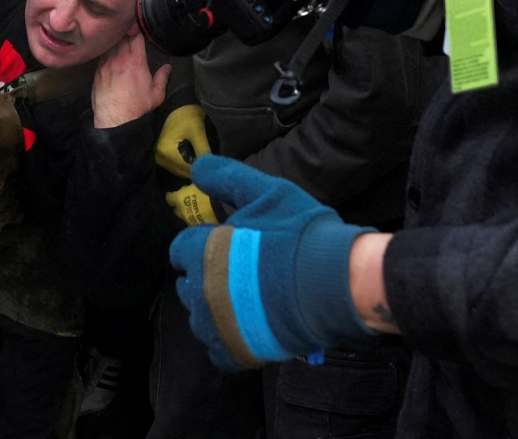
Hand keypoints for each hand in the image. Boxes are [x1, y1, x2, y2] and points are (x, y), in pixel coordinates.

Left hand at [91, 32, 170, 128]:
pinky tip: (107, 51)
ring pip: (110, 44)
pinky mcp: (97, 71)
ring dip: (114, 39)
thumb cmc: (137, 108)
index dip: (136, 28)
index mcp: (136, 61)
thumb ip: (163, 77)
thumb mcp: (156, 94)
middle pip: (121, 36)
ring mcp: (106, 64)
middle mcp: (120, 59)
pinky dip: (105, 50)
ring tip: (116, 36)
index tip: (137, 25)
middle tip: (127, 27)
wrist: (116, 119)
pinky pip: (101, 55)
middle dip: (124, 31)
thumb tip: (168, 67)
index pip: (135, 36)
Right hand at [154, 102, 210, 177]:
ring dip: (193, 168)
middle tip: (211, 164)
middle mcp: (159, 158)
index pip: (188, 170)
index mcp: (166, 152)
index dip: (203, 170)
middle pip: (184, 173)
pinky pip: (177, 166)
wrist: (176, 104)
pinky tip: (195, 158)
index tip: (215, 167)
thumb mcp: (198, 132)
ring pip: (181, 171)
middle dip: (198, 170)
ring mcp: (159, 158)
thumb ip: (204, 152)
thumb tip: (213, 170)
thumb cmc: (188, 115)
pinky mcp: (161, 156)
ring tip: (204, 160)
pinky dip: (187, 164)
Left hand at [165, 183, 219, 225]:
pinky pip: (196, 224)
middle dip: (180, 206)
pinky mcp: (200, 228)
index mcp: (180, 199)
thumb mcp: (198, 184)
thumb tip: (188, 188)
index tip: (173, 194)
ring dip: (189, 214)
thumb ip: (190, 188)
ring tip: (197, 211)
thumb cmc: (211, 190)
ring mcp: (191, 221)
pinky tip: (204, 217)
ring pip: (186, 218)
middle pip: (177, 210)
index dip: (171, 196)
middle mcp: (182, 212)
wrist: (224, 206)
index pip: (169, 198)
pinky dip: (198, 220)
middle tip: (187, 202)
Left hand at [169, 155, 374, 369]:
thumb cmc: (300, 235)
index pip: (181, 249)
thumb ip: (226, 178)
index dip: (201, 246)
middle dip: (206, 277)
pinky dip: (227, 340)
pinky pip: (216, 350)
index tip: (225, 246)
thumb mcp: (266, 193)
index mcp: (202, 251)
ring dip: (214, 309)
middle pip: (188, 284)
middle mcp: (200, 290)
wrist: (335, 283)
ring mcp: (216, 325)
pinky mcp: (235, 351)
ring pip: (199, 318)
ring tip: (244, 300)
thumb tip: (195, 167)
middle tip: (239, 273)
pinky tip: (247, 327)